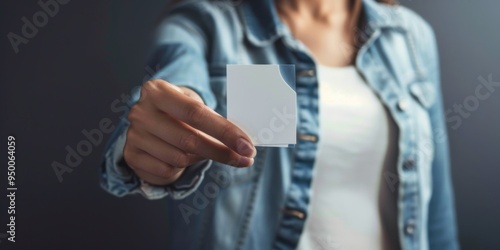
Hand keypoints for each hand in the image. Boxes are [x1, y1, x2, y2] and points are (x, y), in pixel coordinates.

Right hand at [123, 79, 255, 185]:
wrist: (148, 122)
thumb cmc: (178, 113)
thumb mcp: (194, 107)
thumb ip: (214, 121)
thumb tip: (243, 144)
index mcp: (157, 91)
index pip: (196, 113)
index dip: (225, 132)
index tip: (247, 145)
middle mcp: (141, 112)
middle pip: (189, 140)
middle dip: (222, 152)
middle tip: (244, 159)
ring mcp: (133, 135)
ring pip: (180, 158)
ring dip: (199, 159)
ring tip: (202, 150)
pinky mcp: (131, 156)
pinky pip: (167, 170)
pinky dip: (180, 169)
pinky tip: (180, 157)